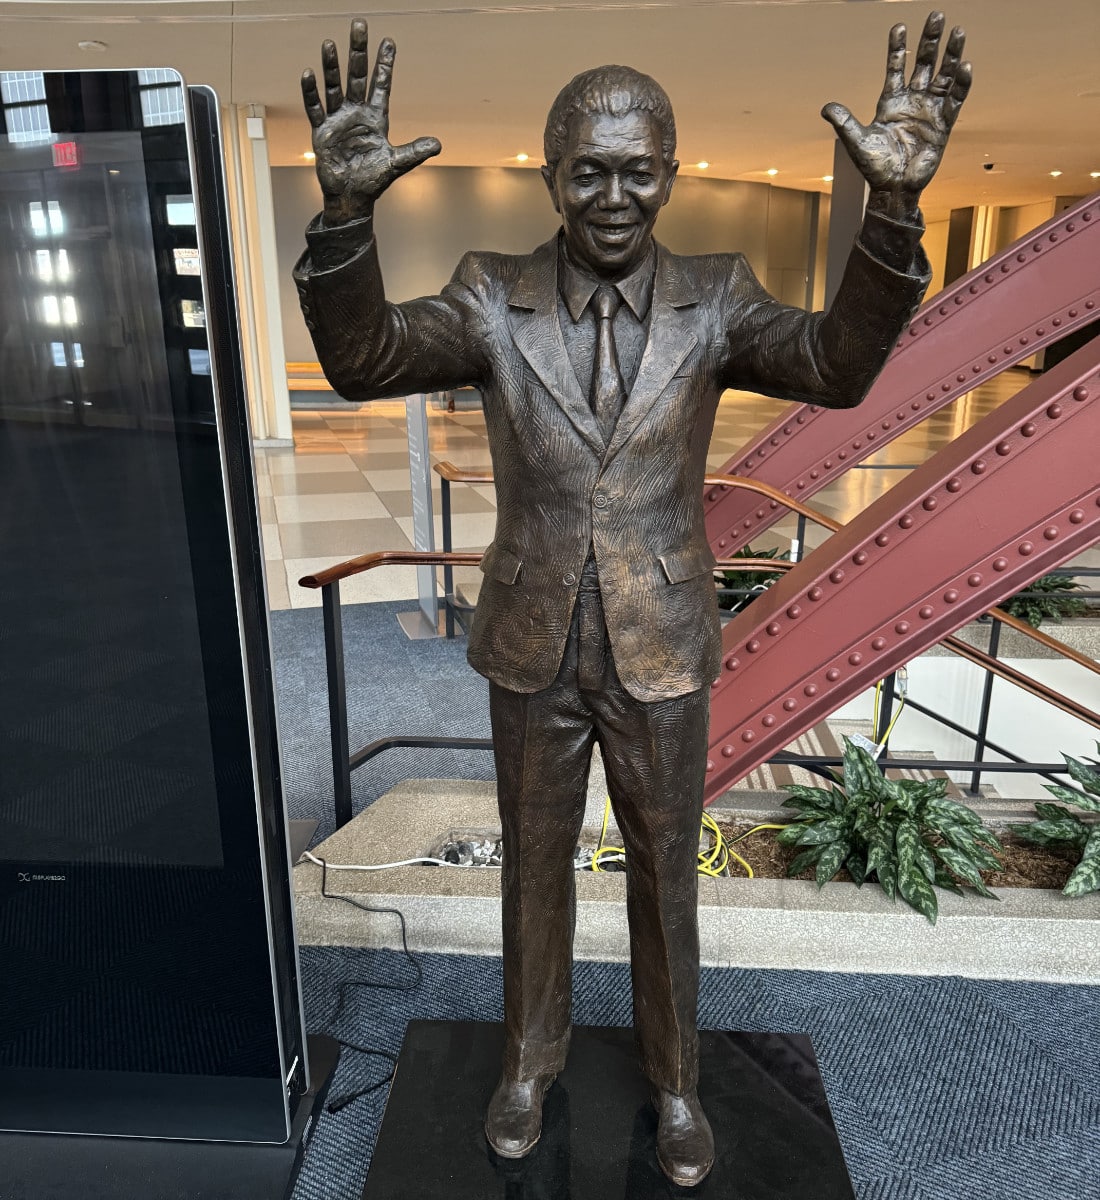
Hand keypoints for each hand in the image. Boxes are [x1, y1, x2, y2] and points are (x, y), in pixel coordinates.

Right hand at [301, 18, 440, 224]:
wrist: (351, 197)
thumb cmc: (373, 180)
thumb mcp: (396, 164)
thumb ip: (414, 151)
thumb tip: (438, 144)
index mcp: (376, 118)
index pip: (381, 85)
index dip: (384, 64)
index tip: (389, 41)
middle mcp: (356, 114)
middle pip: (357, 76)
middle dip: (358, 52)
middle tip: (359, 25)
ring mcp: (338, 120)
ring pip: (334, 87)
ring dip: (332, 66)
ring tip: (330, 44)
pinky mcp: (322, 132)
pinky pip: (316, 108)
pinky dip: (311, 93)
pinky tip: (309, 73)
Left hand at [821, 11, 970, 217]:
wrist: (893, 188)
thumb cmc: (874, 167)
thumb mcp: (856, 141)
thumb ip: (844, 122)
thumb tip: (826, 107)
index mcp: (890, 102)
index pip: (896, 67)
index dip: (898, 48)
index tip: (899, 26)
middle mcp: (912, 102)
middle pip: (923, 63)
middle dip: (929, 41)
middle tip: (936, 16)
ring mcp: (929, 111)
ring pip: (943, 75)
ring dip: (951, 54)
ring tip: (958, 31)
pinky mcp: (943, 125)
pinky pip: (955, 99)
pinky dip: (962, 83)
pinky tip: (966, 65)